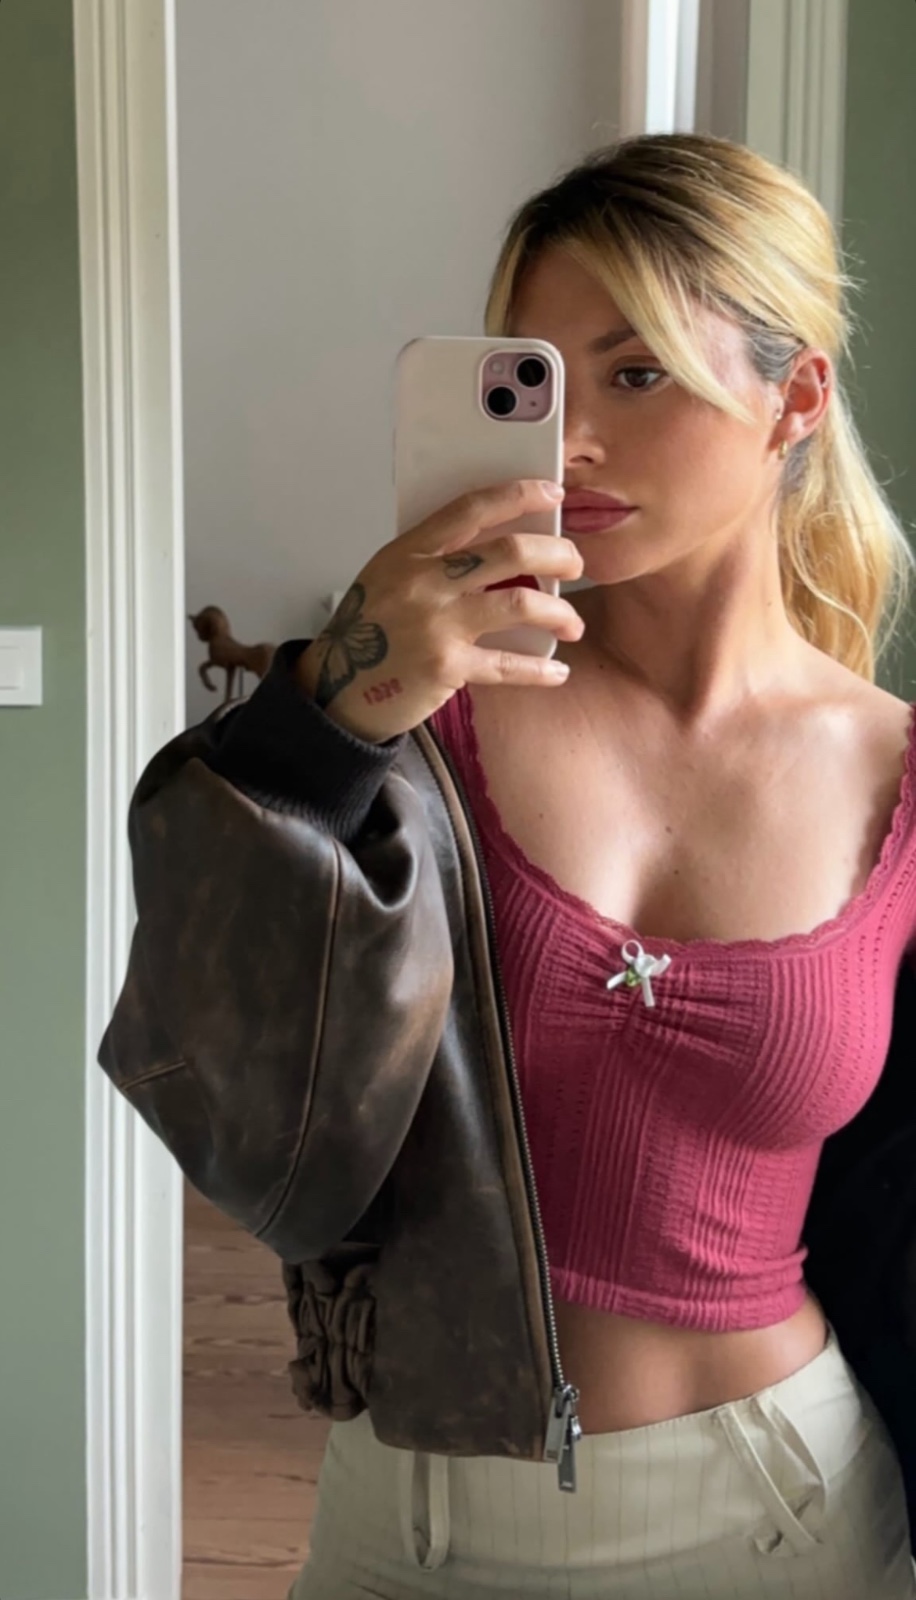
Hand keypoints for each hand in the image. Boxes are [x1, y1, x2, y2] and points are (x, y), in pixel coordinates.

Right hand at [296, 479, 585, 741]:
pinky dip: (540, 669)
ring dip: (559, 612)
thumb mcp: (387, 579)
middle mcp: (423, 582)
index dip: (518, 495)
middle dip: (557, 554)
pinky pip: (508, 664)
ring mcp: (436, 624)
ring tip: (573, 622)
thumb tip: (500, 550)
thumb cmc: (367, 635)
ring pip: (519, 603)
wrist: (336, 690)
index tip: (551, 493)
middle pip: (509, 551)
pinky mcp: (446, 667)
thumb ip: (433, 560)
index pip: (471, 509)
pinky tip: (558, 670)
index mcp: (408, 553)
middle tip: (574, 564)